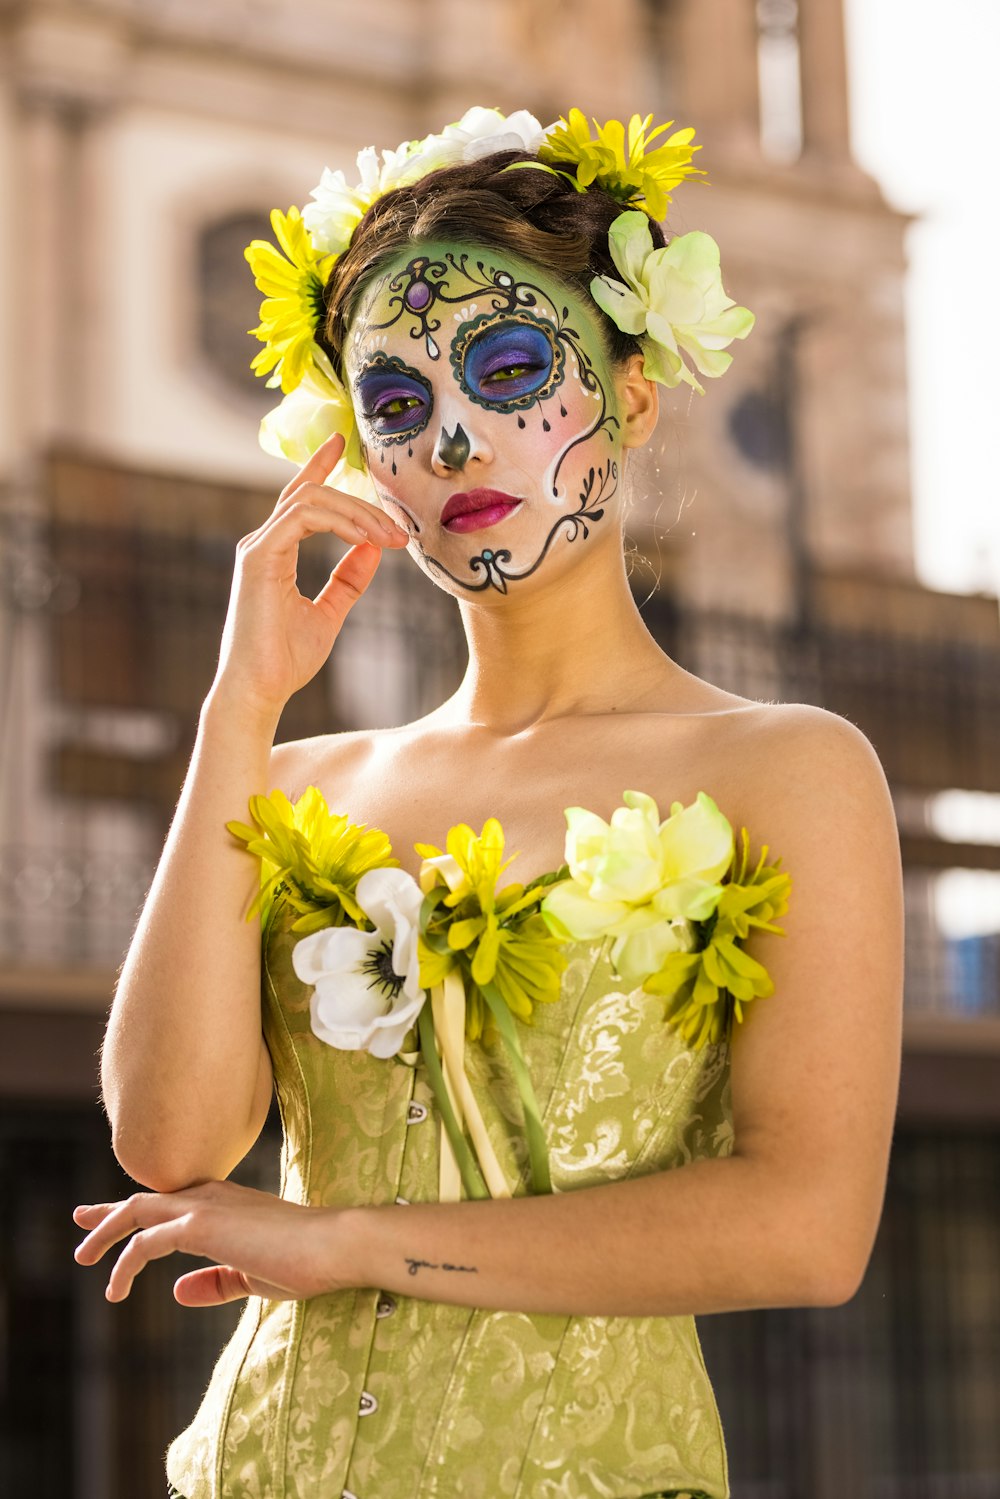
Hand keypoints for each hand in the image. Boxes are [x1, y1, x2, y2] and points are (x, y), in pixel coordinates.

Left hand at [72, 1179, 352, 1306]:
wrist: (334, 1245)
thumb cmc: (305, 1260)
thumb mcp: (252, 1276)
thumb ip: (215, 1282)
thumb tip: (177, 1292)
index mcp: (224, 1203)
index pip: (170, 1201)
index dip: (134, 1209)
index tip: (107, 1214)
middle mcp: (210, 1196)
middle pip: (144, 1197)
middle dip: (108, 1211)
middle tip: (80, 1219)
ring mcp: (206, 1207)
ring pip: (138, 1210)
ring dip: (106, 1232)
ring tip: (84, 1259)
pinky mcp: (204, 1226)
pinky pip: (148, 1240)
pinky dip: (126, 1261)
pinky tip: (117, 1287)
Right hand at [211, 432, 409, 717]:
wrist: (261, 691)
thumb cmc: (286, 660)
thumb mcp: (330, 612)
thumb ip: (348, 579)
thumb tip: (372, 548)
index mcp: (274, 552)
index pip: (298, 498)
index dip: (318, 466)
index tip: (341, 443)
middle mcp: (262, 543)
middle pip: (311, 494)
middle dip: (360, 503)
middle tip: (399, 528)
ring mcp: (258, 547)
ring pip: (310, 499)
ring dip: (357, 514)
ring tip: (390, 537)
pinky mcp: (259, 557)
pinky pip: (303, 517)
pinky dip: (338, 522)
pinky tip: (366, 539)